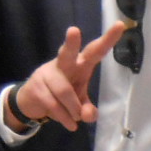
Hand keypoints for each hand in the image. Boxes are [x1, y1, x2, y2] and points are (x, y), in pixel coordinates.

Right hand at [6, 23, 127, 131]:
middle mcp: (63, 64)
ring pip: (65, 92)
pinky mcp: (36, 87)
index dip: (108, 40)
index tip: (121, 25)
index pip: (95, 51)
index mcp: (79, 64)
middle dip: (71, 42)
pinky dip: (65, 118)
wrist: (30, 102)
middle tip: (74, 30)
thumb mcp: (80, 104)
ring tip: (76, 118)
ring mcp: (47, 74)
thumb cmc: (62, 96)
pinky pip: (54, 105)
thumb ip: (88, 109)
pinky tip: (70, 124)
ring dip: (74, 110)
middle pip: (68, 52)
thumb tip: (87, 115)